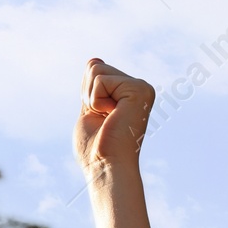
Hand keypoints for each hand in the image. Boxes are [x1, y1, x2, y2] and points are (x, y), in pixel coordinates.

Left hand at [73, 58, 154, 173]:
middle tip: (102, 119)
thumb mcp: (89, 111)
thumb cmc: (96, 149)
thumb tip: (94, 60)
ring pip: (96, 69)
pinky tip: (111, 117)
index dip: (87, 95)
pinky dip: (96, 101)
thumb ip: (93, 88)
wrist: (105, 167)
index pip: (95, 71)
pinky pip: (100, 80)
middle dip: (88, 94)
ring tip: (107, 118)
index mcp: (128, 93)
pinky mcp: (139, 89)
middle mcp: (138, 88)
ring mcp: (141, 87)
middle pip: (95, 66)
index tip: (100, 118)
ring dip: (92, 98)